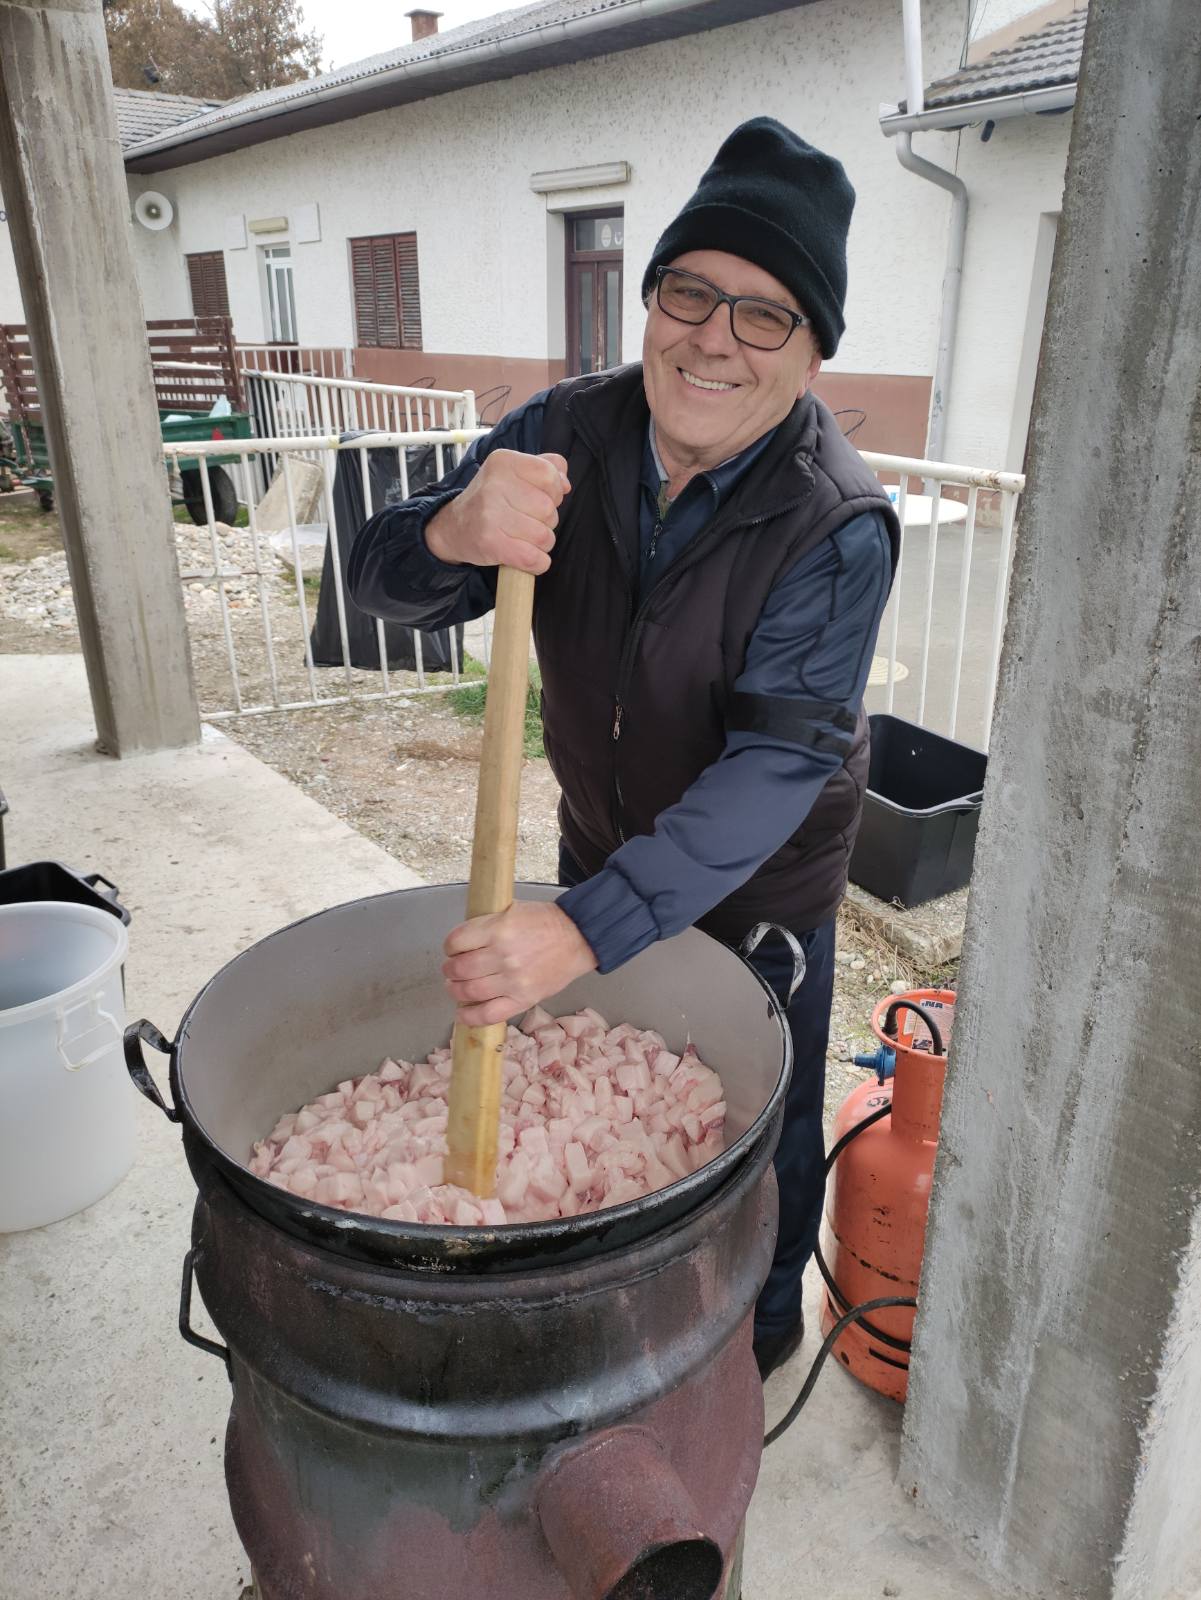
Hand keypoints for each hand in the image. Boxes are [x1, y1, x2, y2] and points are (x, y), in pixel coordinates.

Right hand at [425, 450, 569, 574]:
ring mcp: (490, 514)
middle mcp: (495, 484)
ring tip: (523, 539)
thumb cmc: (490, 501)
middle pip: (549, 510)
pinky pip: (533, 558)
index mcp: (504, 462)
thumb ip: (544, 468)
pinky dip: (537, 563)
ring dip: (541, 544)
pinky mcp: (490, 542)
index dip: (554, 493)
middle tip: (527, 522)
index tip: (540, 499)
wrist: (452, 528)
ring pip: (544, 536)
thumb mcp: (512, 474)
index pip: (550, 475)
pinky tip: (527, 557)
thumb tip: (565, 483)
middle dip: (546, 522)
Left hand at [442, 901, 597, 1025]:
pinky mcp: (523, 999)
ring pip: (469, 991)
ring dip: (455, 990)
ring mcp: (513, 980)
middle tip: (452, 969)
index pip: (456, 942)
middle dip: (450, 969)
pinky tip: (462, 1012)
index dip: (450, 946)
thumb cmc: (545, 922)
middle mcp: (503, 956)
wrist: (578, 938)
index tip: (453, 949)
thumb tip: (462, 940)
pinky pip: (489, 1014)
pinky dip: (470, 1016)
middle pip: (459, 968)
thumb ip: (486, 923)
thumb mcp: (512, 909)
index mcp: (499, 929)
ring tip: (456, 986)